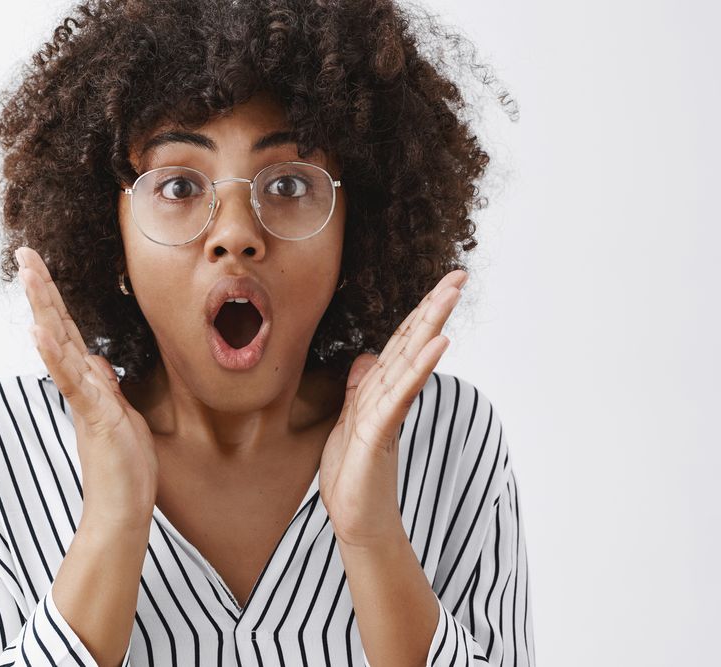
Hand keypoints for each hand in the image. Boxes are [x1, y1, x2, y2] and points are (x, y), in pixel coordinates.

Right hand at [16, 246, 157, 533]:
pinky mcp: (92, 415)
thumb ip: (106, 386)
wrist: (122, 509)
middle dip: (43, 289)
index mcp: (88, 383)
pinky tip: (40, 330)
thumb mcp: (121, 415)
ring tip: (28, 274)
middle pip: (57, 327)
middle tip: (25, 253)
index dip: (55, 299)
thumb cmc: (124, 467)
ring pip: (59, 345)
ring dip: (44, 307)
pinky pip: (72, 381)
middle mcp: (80, 385)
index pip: (68, 332)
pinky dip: (54, 355)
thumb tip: (97, 361)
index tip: (40, 268)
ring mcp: (83, 399)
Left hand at [319, 269, 467, 547]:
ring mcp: (387, 412)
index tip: (442, 283)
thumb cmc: (353, 475)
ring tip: (451, 295)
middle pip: (413, 344)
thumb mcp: (349, 420)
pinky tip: (437, 343)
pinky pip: (400, 393)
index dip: (419, 312)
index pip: (402, 343)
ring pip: (411, 361)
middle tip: (461, 275)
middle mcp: (389, 396)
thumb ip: (360, 388)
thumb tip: (367, 356)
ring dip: (431, 326)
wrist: (355, 520)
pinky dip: (418, 367)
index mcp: (380, 391)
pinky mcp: (380, 431)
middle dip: (434, 308)